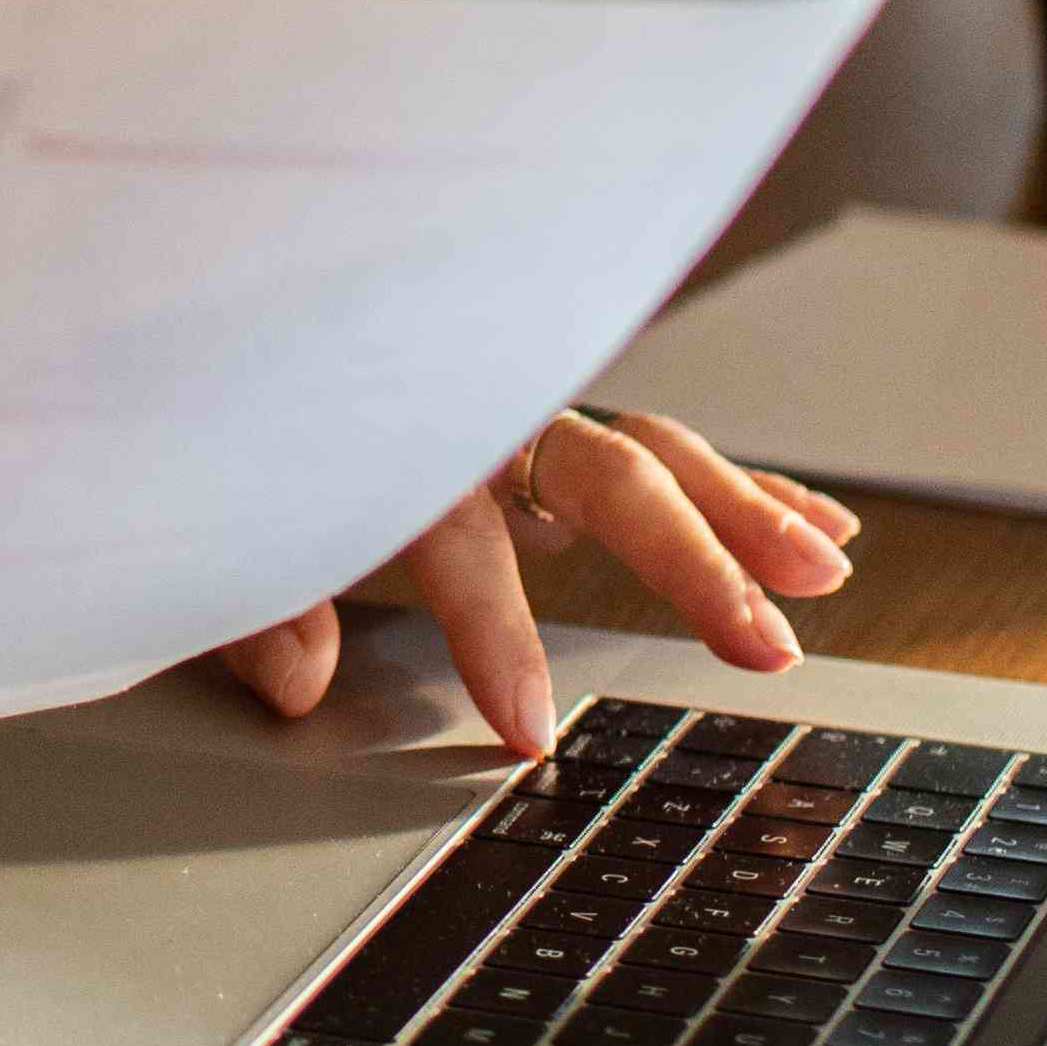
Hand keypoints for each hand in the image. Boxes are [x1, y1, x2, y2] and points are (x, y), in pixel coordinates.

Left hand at [207, 413, 862, 758]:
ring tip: (825, 574)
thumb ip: (258, 600)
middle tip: (760, 649)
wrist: (234, 313)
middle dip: (688, 559)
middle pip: (602, 476)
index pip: (459, 546)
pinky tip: (821, 529)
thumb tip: (298, 684)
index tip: (526, 732)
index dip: (494, 638)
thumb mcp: (221, 521)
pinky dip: (745, 487)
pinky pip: (667, 450)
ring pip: (656, 452)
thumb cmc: (233, 426)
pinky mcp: (558, 424)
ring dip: (748, 513)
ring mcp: (526, 413)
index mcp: (394, 440)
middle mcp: (477, 415)